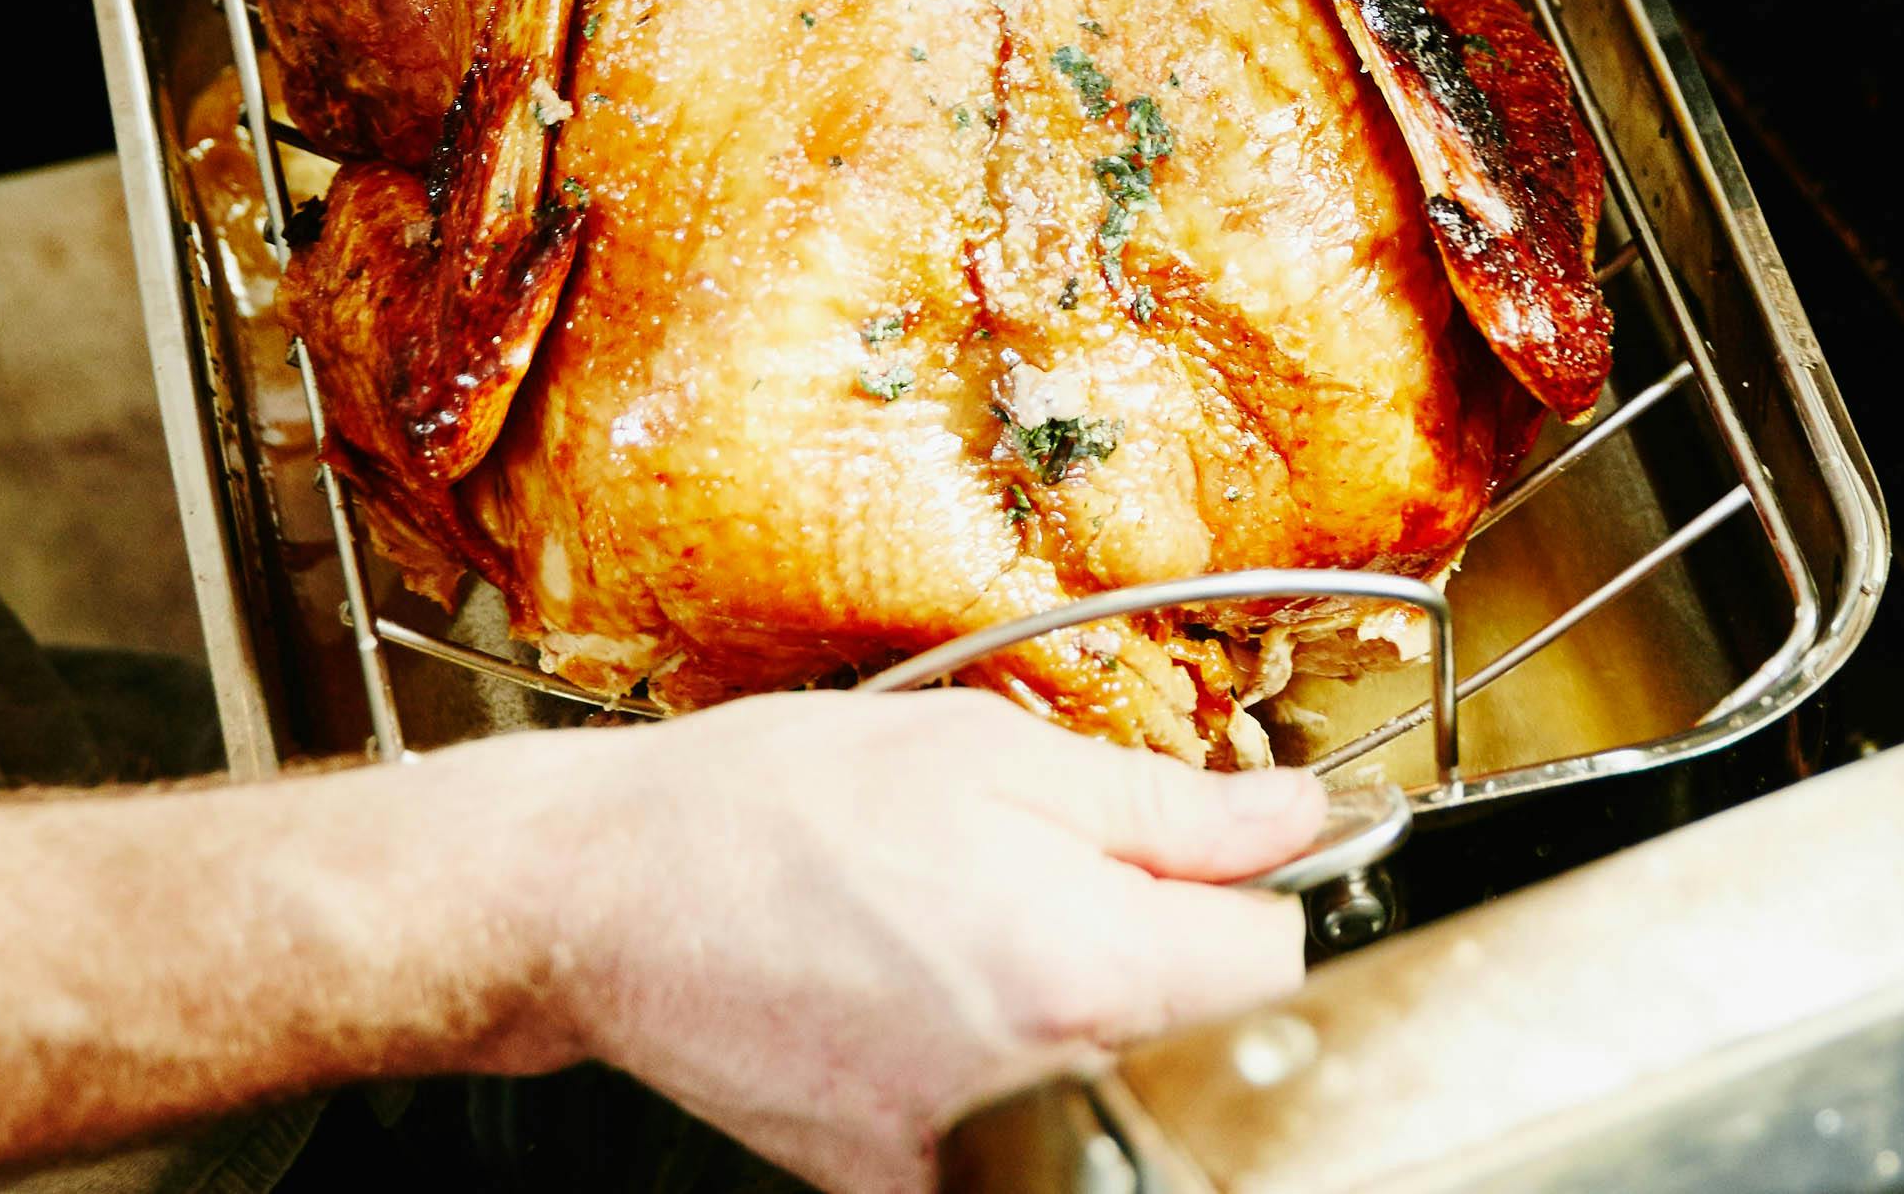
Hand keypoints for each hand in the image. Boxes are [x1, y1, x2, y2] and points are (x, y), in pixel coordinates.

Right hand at [440, 692, 1331, 1191]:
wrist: (605, 896)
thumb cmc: (774, 808)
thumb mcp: (990, 752)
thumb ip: (1167, 803)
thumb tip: (1297, 816)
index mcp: (1083, 963)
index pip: (1277, 961)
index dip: (1254, 890)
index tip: (1208, 857)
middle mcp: (1041, 1084)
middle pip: (1209, 1042)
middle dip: (1180, 963)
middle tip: (1088, 888)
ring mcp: (968, 1154)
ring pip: (1122, 1096)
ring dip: (1101, 1026)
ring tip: (1000, 945)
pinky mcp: (902, 1184)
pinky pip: (1019, 1146)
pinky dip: (1014, 1083)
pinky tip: (944, 1013)